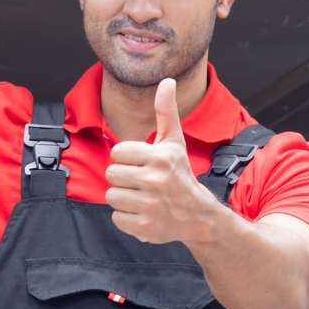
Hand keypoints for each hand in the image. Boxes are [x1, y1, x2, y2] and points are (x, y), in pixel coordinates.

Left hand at [105, 78, 217, 244]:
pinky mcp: (145, 227)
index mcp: (160, 158)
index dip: (127, 158)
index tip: (142, 164)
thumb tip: (167, 81)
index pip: (118, 152)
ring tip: (142, 197)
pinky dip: (127, 218)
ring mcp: (150, 206)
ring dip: (124, 198)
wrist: (198, 216)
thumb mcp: (174, 142)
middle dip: (123, 178)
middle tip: (141, 182)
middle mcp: (155, 181)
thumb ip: (166, 111)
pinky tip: (143, 213)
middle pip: (111, 175)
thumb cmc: (180, 174)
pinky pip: (117, 218)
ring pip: (112, 197)